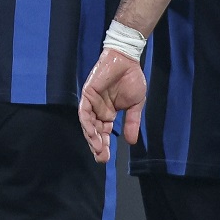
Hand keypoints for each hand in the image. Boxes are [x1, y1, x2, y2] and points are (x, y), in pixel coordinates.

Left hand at [77, 48, 146, 162]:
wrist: (128, 61)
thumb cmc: (132, 80)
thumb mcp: (135, 105)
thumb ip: (131, 123)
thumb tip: (131, 142)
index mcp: (108, 114)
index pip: (103, 133)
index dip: (104, 146)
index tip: (106, 158)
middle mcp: (98, 110)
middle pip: (94, 132)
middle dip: (97, 146)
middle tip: (101, 158)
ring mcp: (92, 102)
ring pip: (88, 124)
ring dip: (91, 137)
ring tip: (98, 149)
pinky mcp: (88, 94)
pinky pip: (84, 111)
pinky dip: (87, 123)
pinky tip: (92, 133)